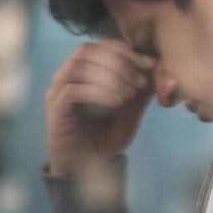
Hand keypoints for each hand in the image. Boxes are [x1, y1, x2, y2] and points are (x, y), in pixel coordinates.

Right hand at [45, 40, 156, 176]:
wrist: (88, 167)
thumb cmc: (107, 136)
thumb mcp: (131, 111)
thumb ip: (141, 90)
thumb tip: (157, 66)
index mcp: (82, 73)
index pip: (99, 45)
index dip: (125, 50)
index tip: (149, 64)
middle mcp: (66, 78)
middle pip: (87, 50)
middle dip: (119, 62)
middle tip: (140, 81)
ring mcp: (57, 92)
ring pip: (78, 66)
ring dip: (109, 76)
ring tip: (129, 93)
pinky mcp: (55, 110)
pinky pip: (73, 91)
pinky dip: (98, 92)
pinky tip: (117, 102)